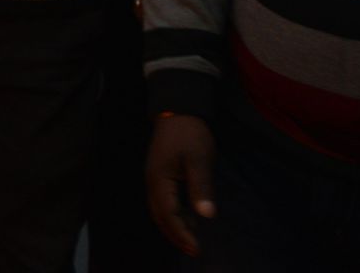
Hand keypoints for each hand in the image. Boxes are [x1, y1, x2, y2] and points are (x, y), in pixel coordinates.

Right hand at [146, 113, 216, 255]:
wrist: (177, 109)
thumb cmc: (189, 134)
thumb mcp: (199, 159)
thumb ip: (201, 187)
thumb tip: (206, 215)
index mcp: (159, 180)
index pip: (168, 214)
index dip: (182, 233)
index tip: (197, 249)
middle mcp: (152, 182)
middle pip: (159, 216)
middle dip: (175, 234)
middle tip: (194, 250)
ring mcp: (154, 178)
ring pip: (160, 209)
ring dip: (174, 225)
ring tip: (192, 238)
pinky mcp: (160, 174)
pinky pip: (163, 201)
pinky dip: (174, 214)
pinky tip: (189, 216)